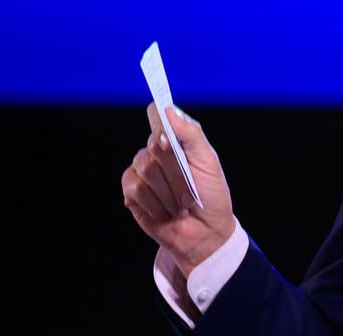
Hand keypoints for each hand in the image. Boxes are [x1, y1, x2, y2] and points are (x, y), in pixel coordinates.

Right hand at [121, 104, 235, 275]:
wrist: (205, 232)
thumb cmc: (211, 195)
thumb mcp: (208, 161)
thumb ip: (190, 134)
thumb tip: (167, 110)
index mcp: (175, 139)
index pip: (157, 115)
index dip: (161, 124)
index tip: (169, 138)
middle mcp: (155, 151)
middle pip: (155, 146)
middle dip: (177, 173)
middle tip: (190, 191)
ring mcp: (141, 171)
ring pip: (146, 169)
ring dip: (169, 194)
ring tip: (180, 205)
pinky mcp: (131, 192)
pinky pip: (136, 190)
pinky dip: (155, 205)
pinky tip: (165, 212)